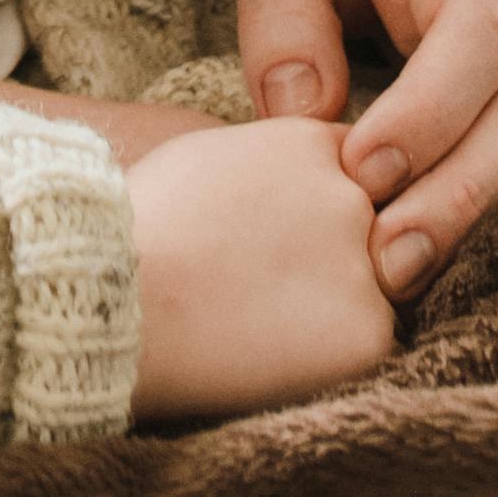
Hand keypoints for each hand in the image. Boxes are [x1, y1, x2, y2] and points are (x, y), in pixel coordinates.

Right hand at [124, 120, 399, 418]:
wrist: (118, 299)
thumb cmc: (141, 227)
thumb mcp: (209, 155)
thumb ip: (273, 161)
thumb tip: (290, 184)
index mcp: (312, 141)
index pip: (360, 167)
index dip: (326, 203)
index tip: (287, 234)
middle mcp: (354, 195)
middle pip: (379, 224)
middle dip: (339, 251)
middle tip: (270, 280)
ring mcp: (367, 262)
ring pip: (377, 288)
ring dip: (339, 302)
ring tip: (263, 317)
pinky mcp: (368, 332)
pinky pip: (367, 344)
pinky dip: (331, 355)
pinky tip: (270, 351)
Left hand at [229, 0, 497, 303]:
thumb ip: (279, 8)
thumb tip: (300, 110)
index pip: (482, 31)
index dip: (432, 106)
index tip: (362, 169)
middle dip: (464, 192)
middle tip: (386, 259)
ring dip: (480, 220)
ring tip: (400, 276)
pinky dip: (492, 227)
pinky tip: (432, 270)